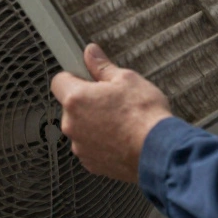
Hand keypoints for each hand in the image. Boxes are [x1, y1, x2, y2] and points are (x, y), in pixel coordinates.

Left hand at [50, 43, 173, 182]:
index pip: (58, 81)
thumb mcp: (126, 79)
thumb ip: (102, 67)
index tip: (86, 77)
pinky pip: (90, 146)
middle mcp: (72, 125)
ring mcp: (80, 146)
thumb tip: (91, 53)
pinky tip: (121, 136)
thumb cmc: (144, 115)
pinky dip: (101, 141)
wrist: (158, 151)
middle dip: (87, 101)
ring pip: (81, 127)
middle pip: (71, 106)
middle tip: (111, 99)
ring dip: (94, 123)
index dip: (74, 76)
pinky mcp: (91, 163)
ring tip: (120, 120)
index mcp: (76, 99)